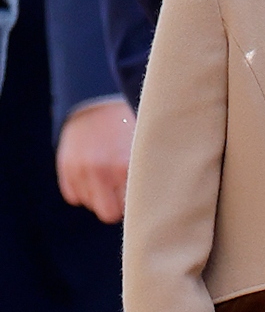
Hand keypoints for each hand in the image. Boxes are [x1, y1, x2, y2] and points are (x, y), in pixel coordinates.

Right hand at [55, 100, 134, 221]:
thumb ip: (145, 175)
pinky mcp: (65, 166)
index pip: (131, 209)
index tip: (138, 190)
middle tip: (120, 186)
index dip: (135, 201)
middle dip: (114, 203)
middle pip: (108, 213)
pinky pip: (73, 196)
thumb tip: (151, 205)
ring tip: (105, 172)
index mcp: (126, 166)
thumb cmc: (127, 126)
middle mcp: (101, 170)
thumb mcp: (143, 147)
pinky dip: (81, 188)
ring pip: (89, 203)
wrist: (96, 99)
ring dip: (97, 194)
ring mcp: (80, 169)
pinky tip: (91, 171)